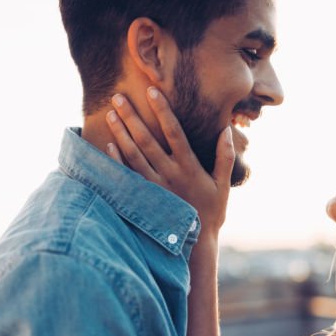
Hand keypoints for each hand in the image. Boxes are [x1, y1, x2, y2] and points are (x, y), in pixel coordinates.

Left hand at [106, 87, 233, 235]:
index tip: (152, 91)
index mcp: (190, 167)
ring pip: (134, 156)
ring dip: (121, 134)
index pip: (174, 132)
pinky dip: (117, 160)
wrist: (196, 244)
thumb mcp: (223, 184)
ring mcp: (155, 187)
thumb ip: (225, 157)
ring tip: (111, 114)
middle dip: (132, 117)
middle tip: (119, 97)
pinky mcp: (144, 198)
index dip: (163, 111)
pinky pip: (128, 176)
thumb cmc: (212, 211)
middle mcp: (170, 174)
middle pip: (147, 141)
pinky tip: (109, 144)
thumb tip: (226, 130)